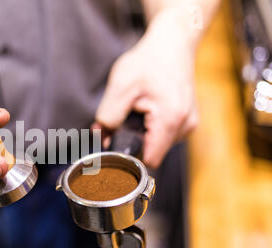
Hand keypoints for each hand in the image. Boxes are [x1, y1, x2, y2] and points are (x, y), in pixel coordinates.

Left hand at [95, 15, 198, 167]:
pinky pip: (163, 135)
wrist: (172, 44)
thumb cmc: (148, 61)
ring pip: (157, 145)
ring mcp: (188, 125)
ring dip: (141, 133)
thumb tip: (103, 140)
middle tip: (123, 116)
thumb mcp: (120, 85)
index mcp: (170, 120)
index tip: (116, 142)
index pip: (149, 160)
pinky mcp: (185, 121)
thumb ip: (108, 116)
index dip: (129, 156)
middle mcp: (184, 127)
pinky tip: (146, 108)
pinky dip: (150, 127)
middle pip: (151, 152)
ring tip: (136, 108)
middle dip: (132, 140)